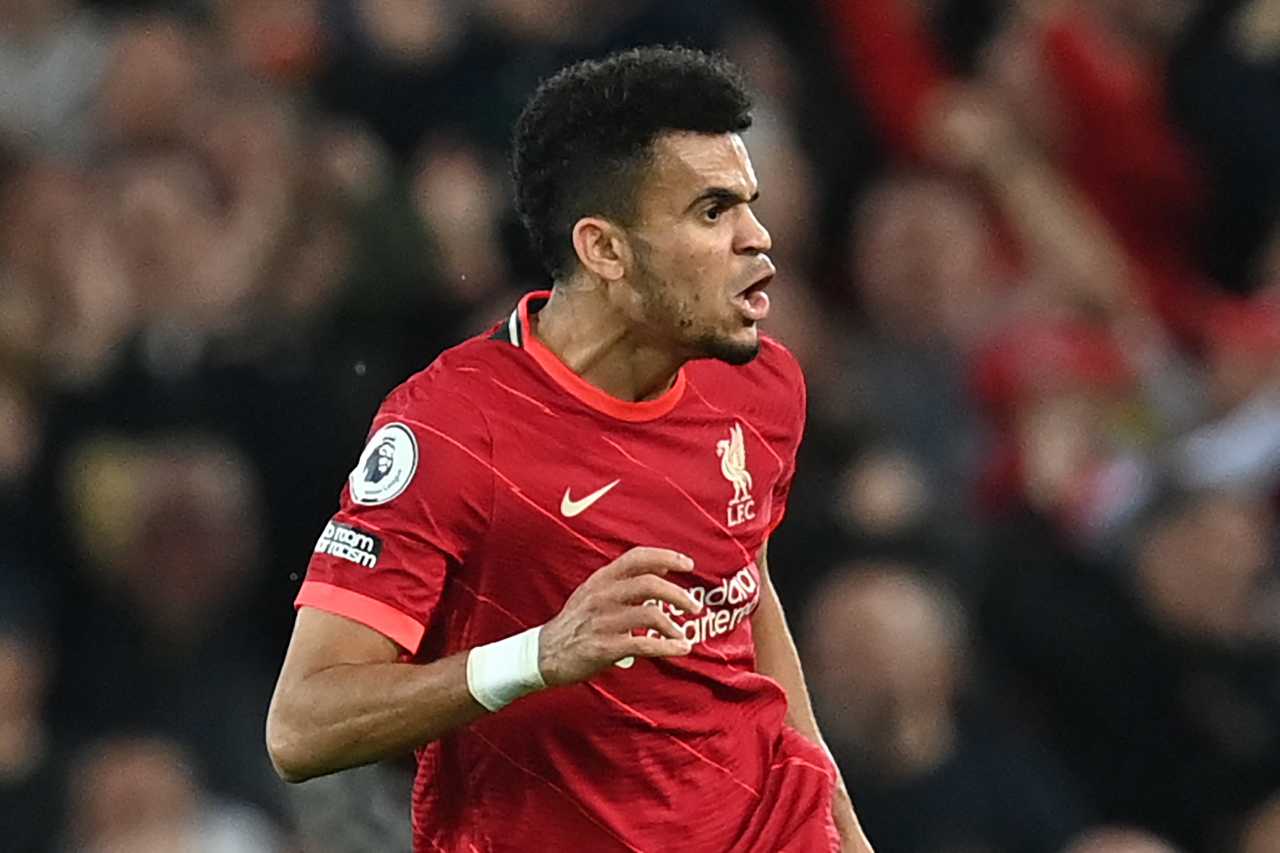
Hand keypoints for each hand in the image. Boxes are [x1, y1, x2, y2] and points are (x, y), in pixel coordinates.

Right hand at [538, 547, 700, 685]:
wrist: (544, 654)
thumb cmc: (575, 622)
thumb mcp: (594, 592)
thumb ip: (625, 579)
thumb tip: (663, 565)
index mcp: (601, 580)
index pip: (636, 558)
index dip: (666, 556)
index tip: (688, 564)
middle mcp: (602, 596)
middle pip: (649, 584)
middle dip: (678, 594)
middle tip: (695, 606)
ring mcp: (603, 622)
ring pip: (650, 614)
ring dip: (673, 625)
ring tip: (683, 634)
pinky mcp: (604, 648)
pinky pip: (644, 644)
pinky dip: (668, 647)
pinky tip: (681, 649)